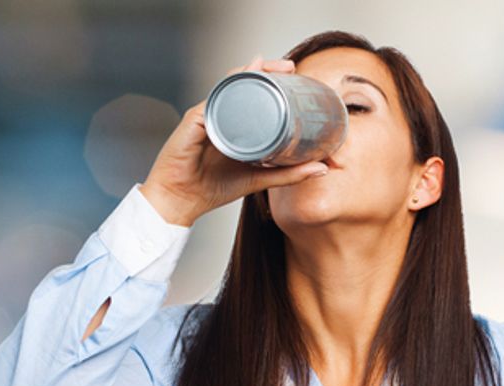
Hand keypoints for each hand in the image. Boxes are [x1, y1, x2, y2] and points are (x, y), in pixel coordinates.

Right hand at [139, 54, 328, 226]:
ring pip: (228, 86)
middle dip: (265, 70)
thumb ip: (289, 173)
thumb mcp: (260, 180)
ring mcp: (206, 116)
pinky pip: (212, 103)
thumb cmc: (214, 188)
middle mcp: (220, 115)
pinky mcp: (193, 122)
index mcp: (235, 124)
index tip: (295, 74)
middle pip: (242, 83)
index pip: (253, 94)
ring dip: (248, 73)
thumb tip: (322, 167)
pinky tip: (240, 85)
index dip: (272, 80)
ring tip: (267, 66)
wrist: (181, 201)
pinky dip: (227, 93)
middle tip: (289, 66)